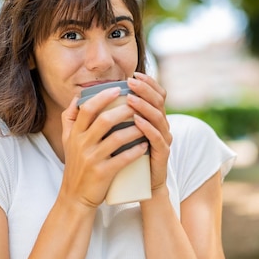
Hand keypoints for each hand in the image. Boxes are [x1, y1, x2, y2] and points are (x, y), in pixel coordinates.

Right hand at [60, 87, 149, 208]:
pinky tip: (145, 145)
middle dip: (123, 110)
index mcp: (74, 134)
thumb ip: (70, 118)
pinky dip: (135, 151)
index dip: (103, 96)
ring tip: (145, 124)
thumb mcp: (67, 141)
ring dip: (133, 129)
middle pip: (104, 120)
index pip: (87, 108)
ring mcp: (92, 159)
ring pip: (116, 139)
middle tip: (138, 104)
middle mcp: (81, 144)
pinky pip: (122, 159)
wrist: (75, 197)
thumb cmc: (76, 165)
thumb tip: (77, 97)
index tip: (118, 89)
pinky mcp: (102, 173)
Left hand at [126, 73, 171, 192]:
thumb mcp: (119, 132)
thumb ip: (114, 115)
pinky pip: (157, 138)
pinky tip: (137, 121)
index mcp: (153, 118)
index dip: (148, 83)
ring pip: (158, 117)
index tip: (133, 74)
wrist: (137, 185)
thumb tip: (95, 96)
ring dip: (144, 106)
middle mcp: (161, 125)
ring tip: (130, 99)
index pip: (156, 94)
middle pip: (158, 101)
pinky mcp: (161, 154)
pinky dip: (147, 128)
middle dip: (145, 89)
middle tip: (131, 82)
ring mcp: (163, 139)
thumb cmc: (126, 156)